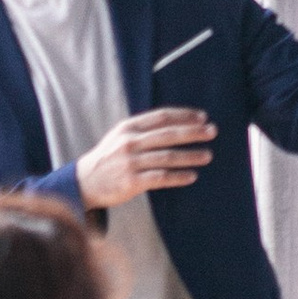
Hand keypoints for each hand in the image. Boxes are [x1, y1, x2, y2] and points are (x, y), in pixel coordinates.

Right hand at [76, 108, 213, 208]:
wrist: (84, 182)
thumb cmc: (108, 158)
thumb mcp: (120, 136)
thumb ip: (143, 130)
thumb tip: (176, 124)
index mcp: (128, 127)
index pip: (162, 117)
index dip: (184, 116)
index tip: (202, 117)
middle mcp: (130, 142)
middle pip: (168, 134)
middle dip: (192, 132)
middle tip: (212, 131)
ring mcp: (131, 162)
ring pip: (167, 157)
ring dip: (190, 156)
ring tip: (207, 155)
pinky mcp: (132, 181)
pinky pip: (161, 178)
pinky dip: (178, 176)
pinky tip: (192, 176)